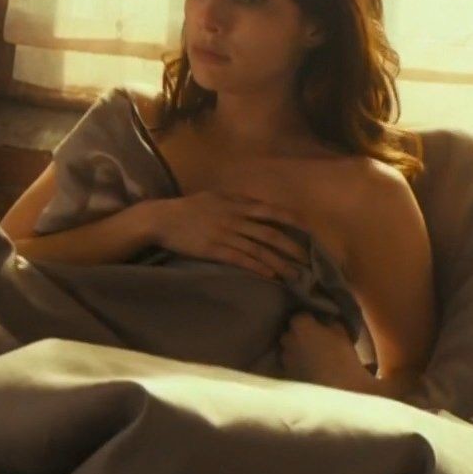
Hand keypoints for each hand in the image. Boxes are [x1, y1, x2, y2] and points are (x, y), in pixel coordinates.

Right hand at [143, 191, 305, 279]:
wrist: (163, 219)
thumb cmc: (189, 208)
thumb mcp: (215, 197)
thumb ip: (238, 201)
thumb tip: (259, 206)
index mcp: (236, 203)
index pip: (271, 211)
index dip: (292, 220)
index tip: (309, 230)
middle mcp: (235, 218)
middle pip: (271, 233)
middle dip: (292, 247)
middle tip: (309, 259)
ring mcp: (225, 234)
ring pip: (260, 249)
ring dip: (280, 263)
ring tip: (295, 274)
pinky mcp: (215, 250)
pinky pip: (242, 260)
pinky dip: (258, 268)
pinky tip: (271, 276)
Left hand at [279, 314, 373, 390]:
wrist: (340, 391)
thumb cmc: (343, 358)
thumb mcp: (342, 334)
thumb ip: (330, 323)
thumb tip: (326, 321)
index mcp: (301, 326)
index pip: (300, 316)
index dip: (310, 319)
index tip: (319, 323)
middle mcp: (288, 339)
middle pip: (290, 333)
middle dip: (300, 335)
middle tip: (315, 340)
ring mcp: (285, 358)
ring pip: (288, 350)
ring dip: (297, 351)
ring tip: (313, 357)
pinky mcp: (286, 375)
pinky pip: (290, 365)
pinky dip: (297, 365)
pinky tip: (309, 370)